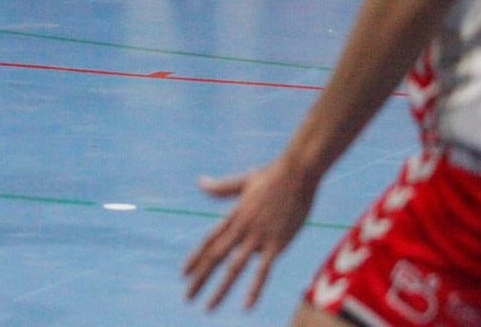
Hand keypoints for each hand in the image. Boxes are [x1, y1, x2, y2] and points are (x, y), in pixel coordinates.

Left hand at [182, 157, 317, 312]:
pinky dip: (253, 289)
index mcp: (234, 216)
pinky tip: (245, 307)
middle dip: (200, 279)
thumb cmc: (273, 175)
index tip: (183, 274)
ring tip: (208, 308)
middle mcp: (241, 228)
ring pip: (233, 267)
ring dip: (219, 289)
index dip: (196, 258)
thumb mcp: (243, 181)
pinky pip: (263, 271)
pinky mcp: (276, 243)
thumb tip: (200, 182)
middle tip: (187, 297)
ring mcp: (258, 236)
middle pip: (215, 257)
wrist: (297, 172)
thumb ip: (221, 187)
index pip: (209, 240)